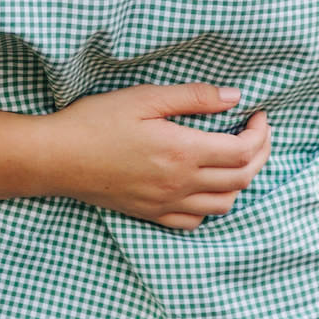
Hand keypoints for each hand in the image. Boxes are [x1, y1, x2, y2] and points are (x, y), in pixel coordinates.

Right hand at [42, 83, 269, 227]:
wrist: (58, 157)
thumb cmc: (97, 121)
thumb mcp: (145, 98)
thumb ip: (193, 97)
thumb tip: (234, 97)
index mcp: (182, 151)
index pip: (243, 150)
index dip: (260, 132)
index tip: (258, 113)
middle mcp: (181, 184)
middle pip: (242, 178)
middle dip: (259, 154)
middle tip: (256, 132)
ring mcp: (167, 203)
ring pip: (225, 204)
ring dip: (241, 181)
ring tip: (236, 157)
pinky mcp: (151, 214)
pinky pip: (195, 222)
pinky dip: (211, 206)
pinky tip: (205, 186)